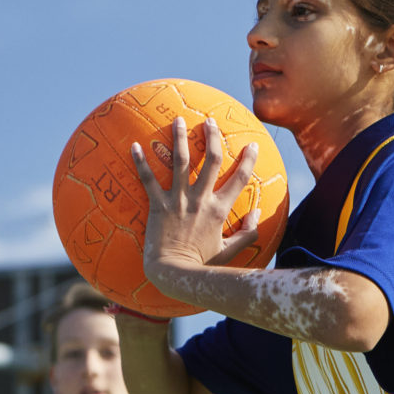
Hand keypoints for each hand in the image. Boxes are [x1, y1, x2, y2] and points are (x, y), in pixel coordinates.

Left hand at [133, 117, 264, 295]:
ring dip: (180, 138)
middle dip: (213, 136)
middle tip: (211, 121)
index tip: (253, 144)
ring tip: (179, 120)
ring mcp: (178, 200)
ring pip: (181, 161)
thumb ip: (248, 233)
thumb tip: (259, 213)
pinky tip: (134, 145)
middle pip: (212, 160)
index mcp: (220, 210)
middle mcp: (201, 200)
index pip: (240, 178)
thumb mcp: (229, 252)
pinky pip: (147, 179)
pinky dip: (140, 162)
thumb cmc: (201, 265)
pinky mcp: (157, 205)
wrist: (173, 273)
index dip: (249, 159)